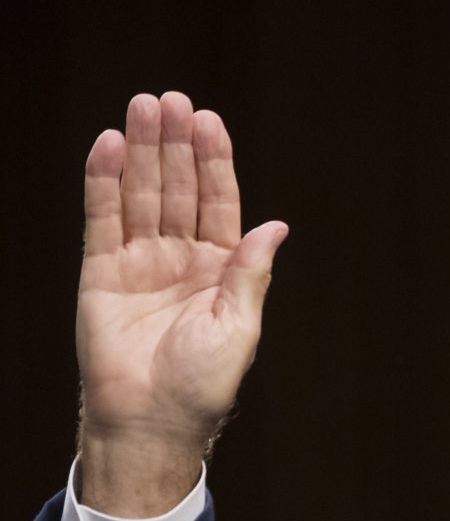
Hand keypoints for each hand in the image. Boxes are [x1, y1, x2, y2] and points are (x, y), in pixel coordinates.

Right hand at [75, 91, 288, 515]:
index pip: (217, 203)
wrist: (151, 419)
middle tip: (172, 101)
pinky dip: (103, 181)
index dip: (213, 162)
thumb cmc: (201, 384)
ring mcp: (140, 263)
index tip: (209, 121)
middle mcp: (181, 259)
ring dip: (141, 151)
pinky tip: (109, 145)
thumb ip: (250, 273)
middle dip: (175, 145)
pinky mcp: (101, 272)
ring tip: (142, 107)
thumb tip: (276, 226)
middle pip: (177, 188)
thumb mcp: (238, 326)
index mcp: (221, 271)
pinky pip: (102, 218)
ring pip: (140, 195)